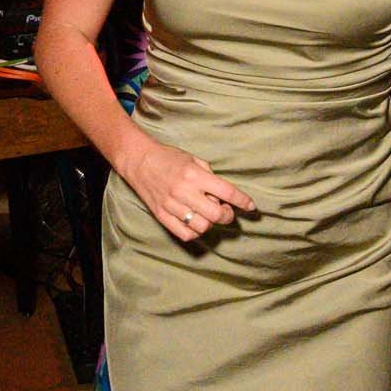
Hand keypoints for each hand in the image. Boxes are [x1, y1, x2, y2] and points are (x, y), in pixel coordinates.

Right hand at [117, 140, 256, 242]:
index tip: (251, 206)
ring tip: (208, 215)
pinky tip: (196, 223)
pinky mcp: (161, 215)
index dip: (242, 201)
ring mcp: (172, 205)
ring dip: (211, 223)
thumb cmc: (169, 158)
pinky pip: (185, 233)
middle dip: (227, 215)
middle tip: (226, 211)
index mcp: (195, 175)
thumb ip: (210, 177)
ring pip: (202, 226)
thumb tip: (224, 196)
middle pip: (216, 214)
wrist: (139, 161)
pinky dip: (195, 232)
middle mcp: (184, 191)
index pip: (226, 191)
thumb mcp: (193, 159)